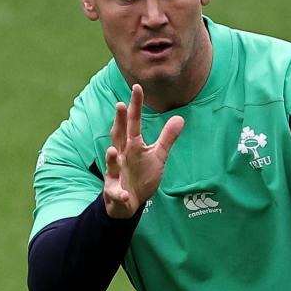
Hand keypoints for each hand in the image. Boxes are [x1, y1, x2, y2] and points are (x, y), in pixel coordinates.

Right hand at [103, 84, 183, 218]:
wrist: (127, 202)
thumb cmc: (140, 174)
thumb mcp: (157, 155)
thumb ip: (167, 137)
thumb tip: (179, 117)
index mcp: (132, 146)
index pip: (133, 123)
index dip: (135, 106)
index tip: (137, 87)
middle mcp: (121, 157)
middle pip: (119, 137)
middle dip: (118, 123)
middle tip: (119, 104)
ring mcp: (116, 174)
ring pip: (112, 165)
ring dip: (111, 158)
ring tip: (112, 150)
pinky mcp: (115, 193)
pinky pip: (116, 194)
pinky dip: (119, 195)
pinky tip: (123, 195)